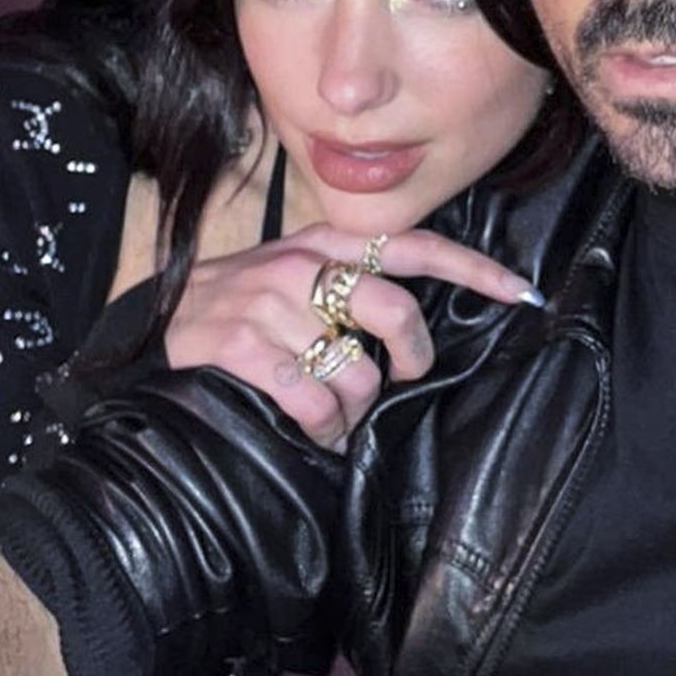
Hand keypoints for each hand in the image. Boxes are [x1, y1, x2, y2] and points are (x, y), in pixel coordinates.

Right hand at [165, 226, 541, 449]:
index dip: (473, 268)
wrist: (153, 323)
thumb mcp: (295, 274)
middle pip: (394, 310)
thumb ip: (351, 280)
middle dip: (411, 359)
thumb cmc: (242, 306)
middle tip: (401, 379)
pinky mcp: (241, 347)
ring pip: (356, 372)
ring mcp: (268, 304)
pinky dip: (321, 427)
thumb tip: (418, 321)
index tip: (522, 292)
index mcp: (324, 246)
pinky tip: (311, 429)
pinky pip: (312, 401)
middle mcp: (301, 266)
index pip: (413, 246)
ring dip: (352, 409)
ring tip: (334, 414)